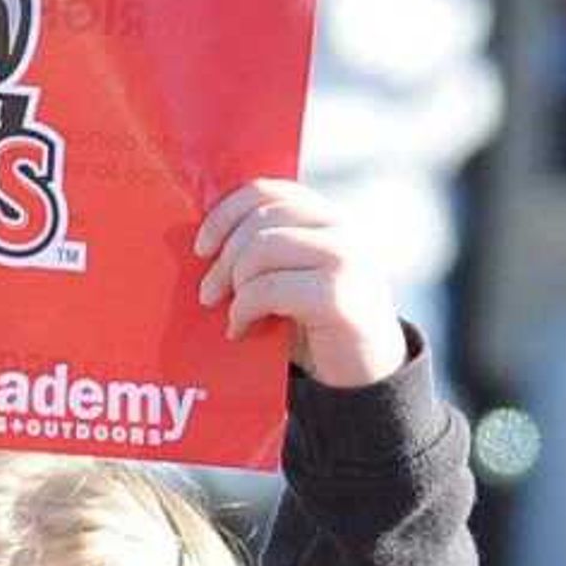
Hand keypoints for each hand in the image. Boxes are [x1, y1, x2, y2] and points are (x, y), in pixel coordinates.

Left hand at [196, 179, 407, 390]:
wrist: (363, 374)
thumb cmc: (315, 325)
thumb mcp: (290, 276)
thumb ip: (264, 251)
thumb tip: (203, 244)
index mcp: (326, 217)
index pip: (268, 191)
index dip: (225, 214)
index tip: (202, 248)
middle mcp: (341, 229)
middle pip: (261, 220)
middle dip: (224, 257)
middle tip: (208, 294)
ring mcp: (345, 259)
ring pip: (263, 248)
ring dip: (235, 284)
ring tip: (230, 313)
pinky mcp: (339, 296)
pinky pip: (270, 288)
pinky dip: (244, 309)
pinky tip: (242, 329)